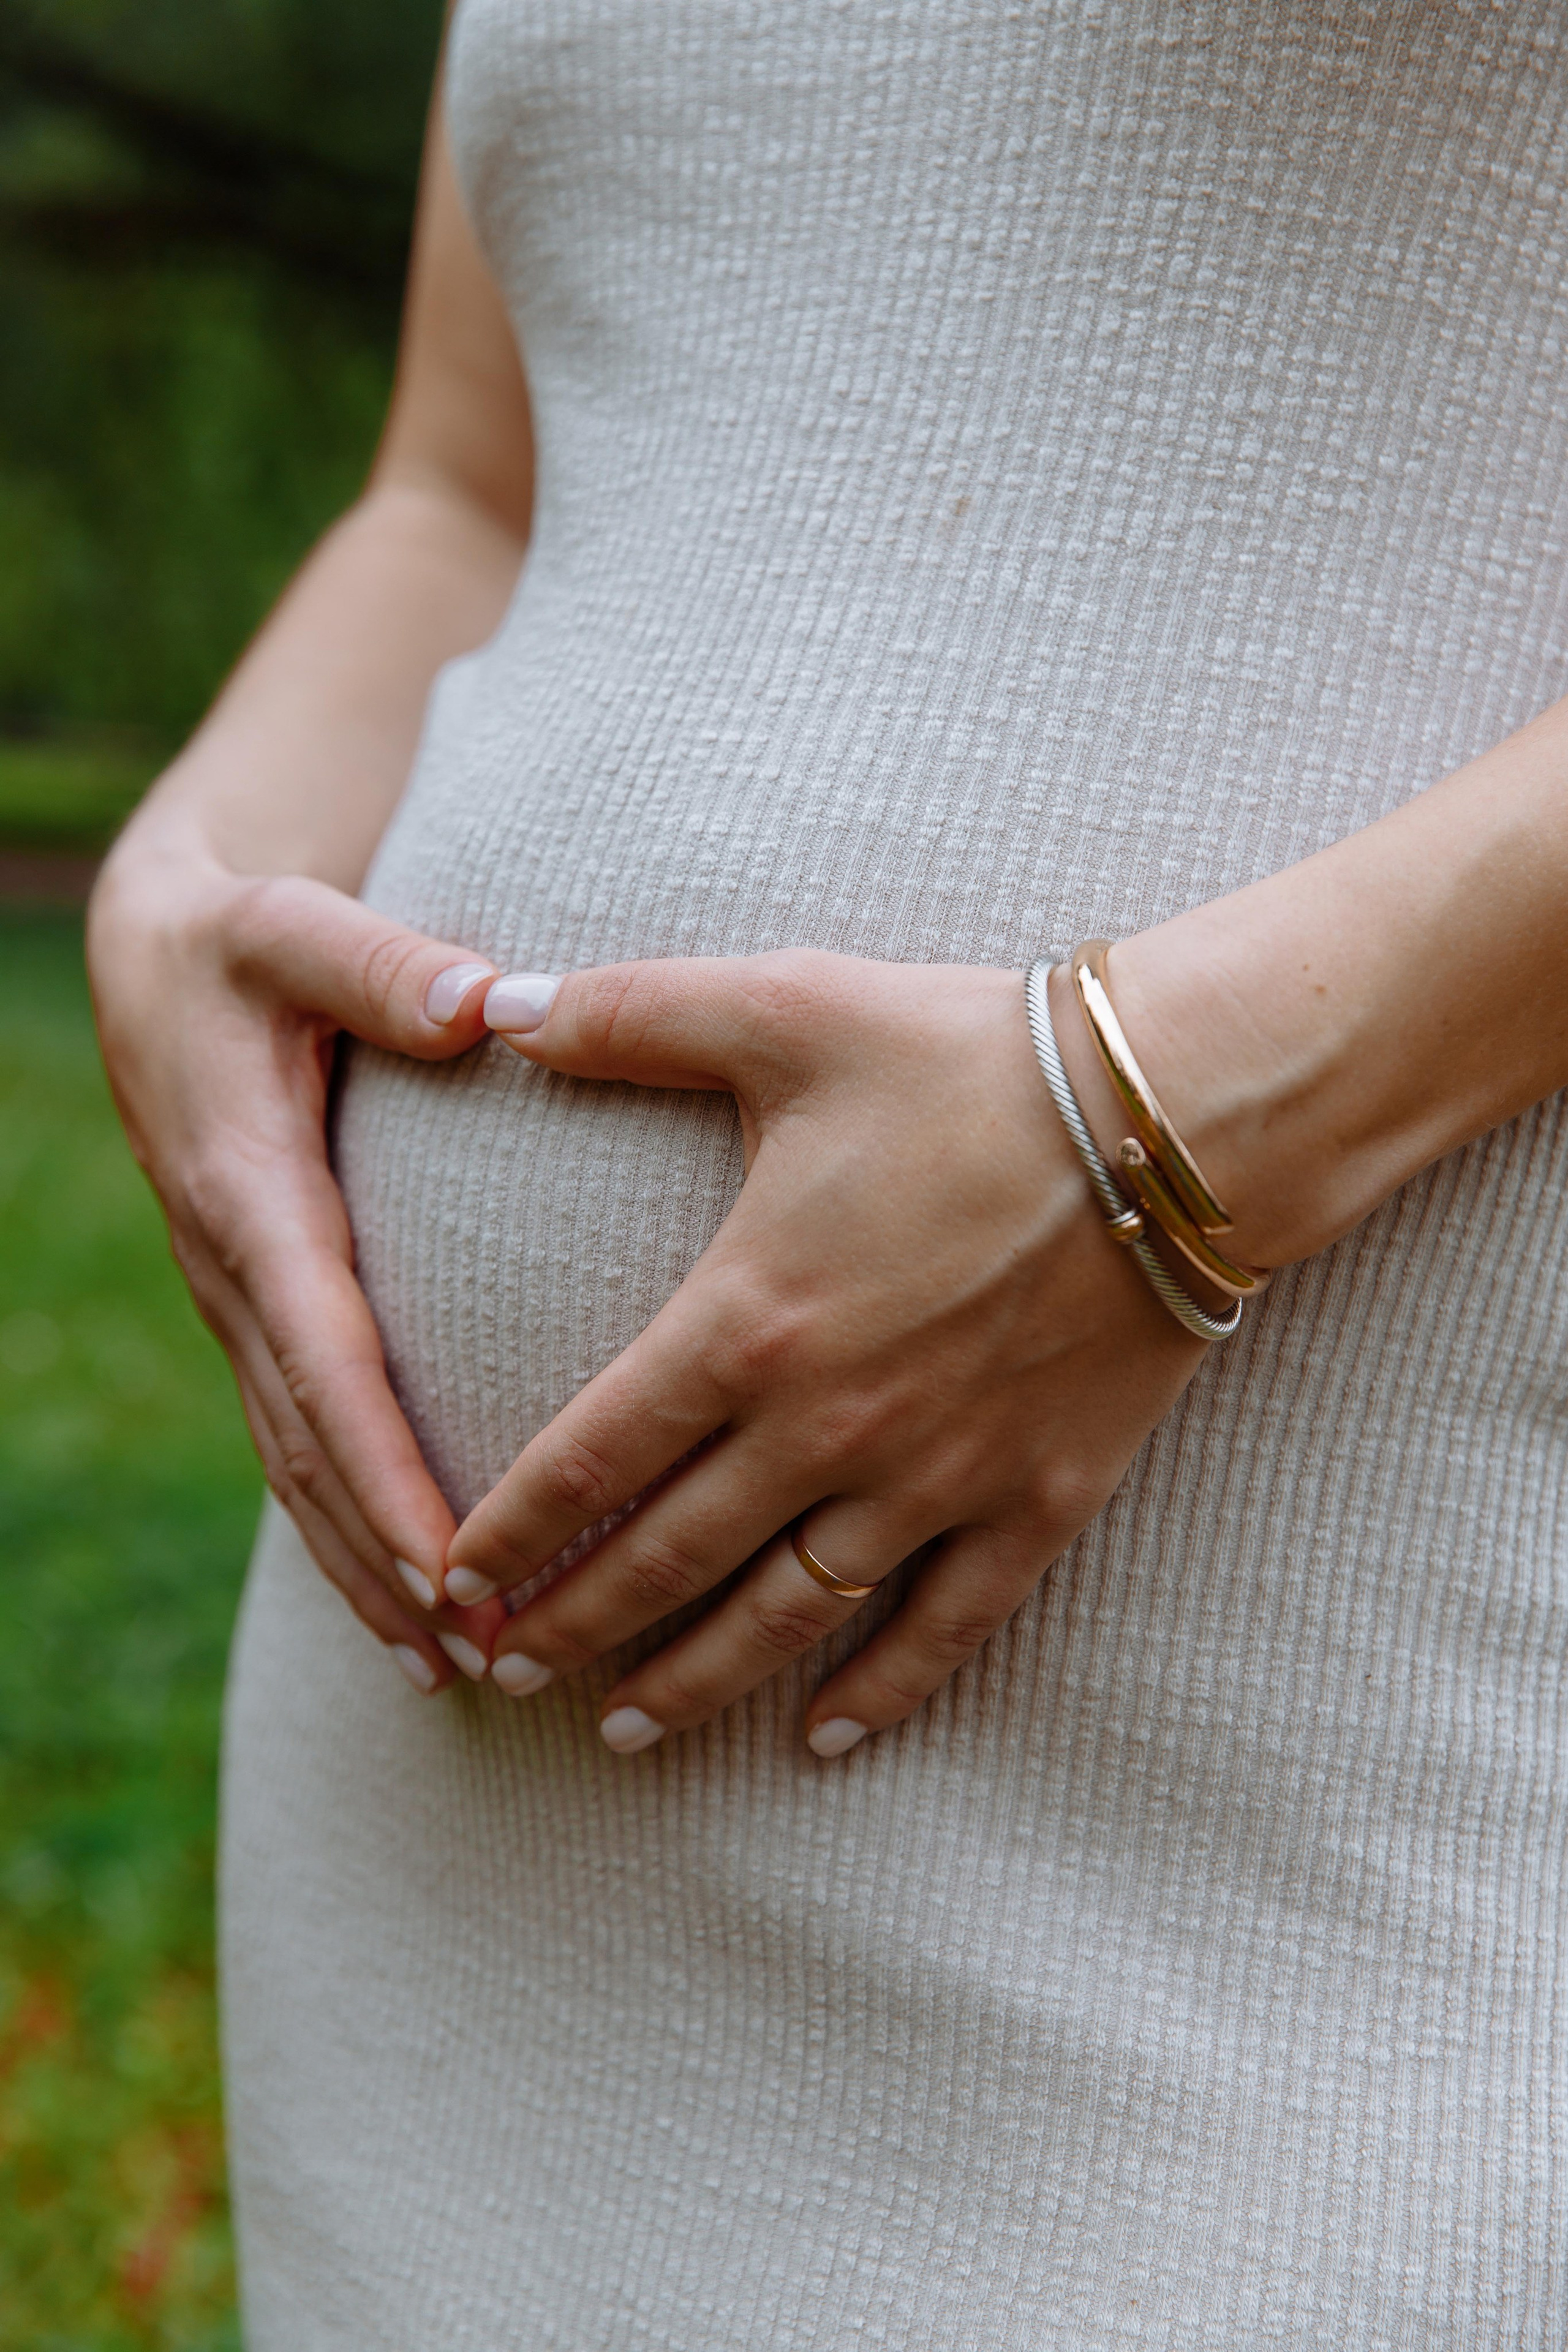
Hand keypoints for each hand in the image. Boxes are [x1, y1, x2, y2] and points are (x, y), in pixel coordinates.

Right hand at [87, 847, 509, 1691]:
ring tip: (450, 1664)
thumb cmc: (237, 942)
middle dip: (387, 1556)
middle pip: (312, 1444)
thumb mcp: (293, 928)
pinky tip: (400, 1588)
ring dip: (364, 1565)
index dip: (384, 1467)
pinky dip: (341, 1518)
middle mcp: (236, 1271)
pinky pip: (293, 1434)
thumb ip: (381, 965)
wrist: (153, 959)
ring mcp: (236, 1300)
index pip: (327, 1357)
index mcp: (254, 1196)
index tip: (452, 1561)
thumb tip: (484, 1005)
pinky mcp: (254, 1305)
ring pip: (295, 1460)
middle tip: (481, 1653)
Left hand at [448, 951, 1212, 1753]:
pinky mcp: (1035, 1501)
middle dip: (571, 1624)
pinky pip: (944, 1628)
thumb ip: (626, 1015)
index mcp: (747, 1321)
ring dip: (692, 1681)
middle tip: (502, 1670)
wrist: (1173, 1120)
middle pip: (666, 1561)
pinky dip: (880, 1694)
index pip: (589, 1459)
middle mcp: (826, 1427)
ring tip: (621, 1729)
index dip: (509, 1532)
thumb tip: (489, 1003)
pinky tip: (824, 1740)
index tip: (453, 1579)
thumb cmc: (970, 1055)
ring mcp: (934, 1478)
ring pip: (785, 1617)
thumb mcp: (784, 1008)